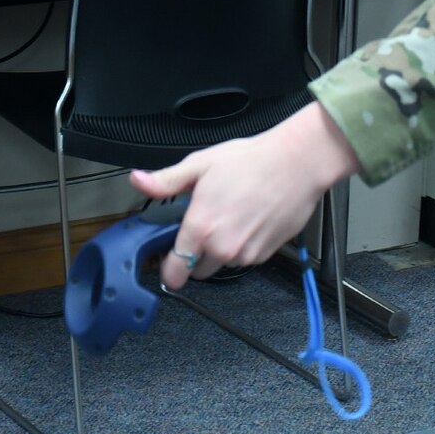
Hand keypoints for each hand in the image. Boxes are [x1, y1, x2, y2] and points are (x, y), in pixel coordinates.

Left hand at [130, 103, 359, 289]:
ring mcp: (246, 254)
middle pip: (197, 270)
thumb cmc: (251, 161)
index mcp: (200, 228)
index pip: (174, 271)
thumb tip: (139, 181)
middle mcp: (222, 248)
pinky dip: (243, 245)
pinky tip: (249, 219)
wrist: (296, 163)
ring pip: (222, 264)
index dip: (168, 268)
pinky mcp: (265, 254)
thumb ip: (166, 181)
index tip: (168, 261)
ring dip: (221, 249)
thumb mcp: (200, 165)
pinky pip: (245, 258)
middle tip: (205, 225)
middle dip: (196, 254)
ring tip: (231, 215)